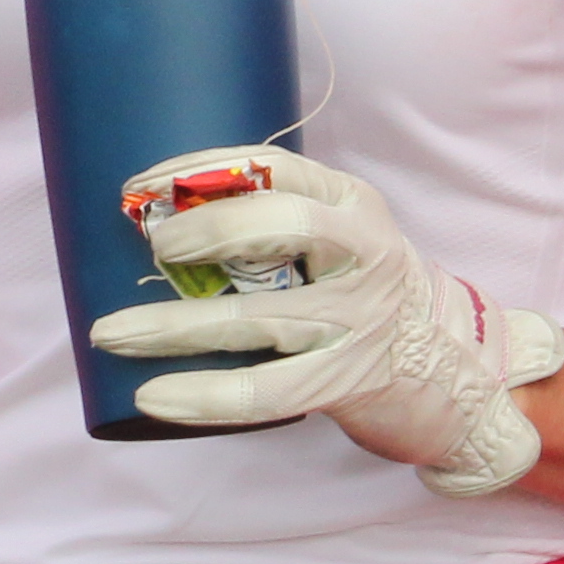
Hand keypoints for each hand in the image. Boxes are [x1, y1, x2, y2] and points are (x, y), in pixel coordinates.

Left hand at [87, 147, 562, 494]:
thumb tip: (160, 216)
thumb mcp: (339, 236)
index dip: (201, 169)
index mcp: (352, 203)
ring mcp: (357, 320)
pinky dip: (204, 396)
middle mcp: (362, 253)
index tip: (140, 185)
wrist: (453, 368)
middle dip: (204, 231)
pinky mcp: (345, 380)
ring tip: (109, 334)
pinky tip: (155, 397)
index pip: (275, 166)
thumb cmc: (365, 291)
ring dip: (172, 327)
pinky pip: (265, 391)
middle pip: (281, 225)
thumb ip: (274, 222)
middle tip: (149, 248)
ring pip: (257, 319)